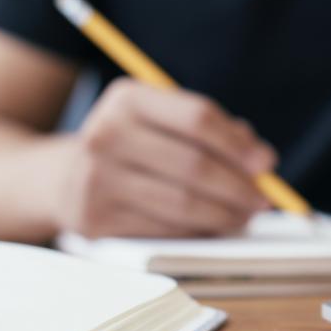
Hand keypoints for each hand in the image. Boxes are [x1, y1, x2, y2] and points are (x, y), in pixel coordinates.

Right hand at [54, 78, 275, 237]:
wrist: (64, 177)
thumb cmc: (134, 145)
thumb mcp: (162, 120)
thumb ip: (213, 130)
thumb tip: (260, 161)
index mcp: (127, 98)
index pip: (197, 118)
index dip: (238, 144)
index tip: (267, 163)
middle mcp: (106, 134)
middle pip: (194, 165)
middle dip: (238, 186)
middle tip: (263, 199)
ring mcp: (96, 179)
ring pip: (182, 203)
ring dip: (225, 214)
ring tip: (245, 216)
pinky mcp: (96, 220)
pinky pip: (164, 230)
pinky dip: (198, 231)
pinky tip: (213, 227)